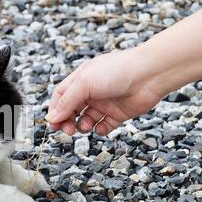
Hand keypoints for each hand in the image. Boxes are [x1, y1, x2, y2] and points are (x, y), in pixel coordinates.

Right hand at [46, 47, 164, 135]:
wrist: (150, 74)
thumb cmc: (117, 71)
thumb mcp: (84, 83)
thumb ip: (67, 102)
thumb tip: (51, 117)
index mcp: (80, 80)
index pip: (61, 97)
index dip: (55, 110)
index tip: (53, 123)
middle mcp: (91, 91)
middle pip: (71, 110)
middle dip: (67, 121)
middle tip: (67, 130)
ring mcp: (105, 103)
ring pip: (86, 120)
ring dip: (82, 126)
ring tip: (86, 126)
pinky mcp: (118, 114)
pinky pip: (104, 126)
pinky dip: (100, 130)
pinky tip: (101, 127)